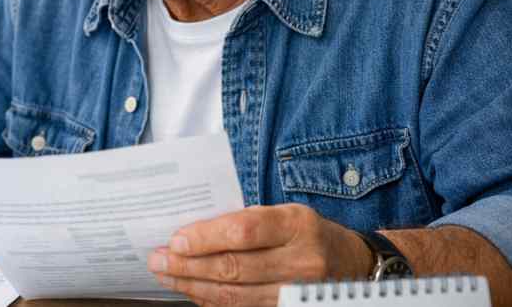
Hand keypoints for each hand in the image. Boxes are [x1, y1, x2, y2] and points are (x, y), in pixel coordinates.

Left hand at [148, 204, 373, 305]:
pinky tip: (193, 292)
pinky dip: (213, 302)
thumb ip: (243, 220)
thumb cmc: (306, 232)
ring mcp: (297, 292)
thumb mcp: (283, 213)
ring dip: (194, 287)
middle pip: (233, 268)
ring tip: (166, 277)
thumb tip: (190, 232)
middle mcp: (301, 260)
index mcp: (296, 224)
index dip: (204, 238)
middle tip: (157, 261)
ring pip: (235, 295)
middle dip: (188, 266)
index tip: (174, 240)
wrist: (354, 264)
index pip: (242, 232)